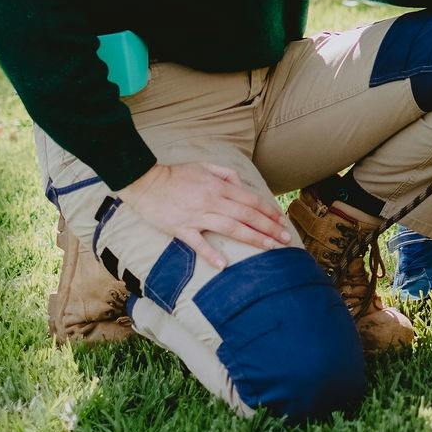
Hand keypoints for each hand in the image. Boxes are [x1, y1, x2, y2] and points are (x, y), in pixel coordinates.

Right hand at [119, 162, 296, 267]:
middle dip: (269, 227)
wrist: (146, 183)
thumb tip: (242, 185)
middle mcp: (212, 200)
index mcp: (218, 186)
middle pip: (246, 215)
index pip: (250, 199)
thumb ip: (226, 174)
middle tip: (286, 238)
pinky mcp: (181, 228)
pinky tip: (223, 265)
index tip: (282, 221)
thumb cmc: (176, 175)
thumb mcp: (204, 166)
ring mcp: (196, 215)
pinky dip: (210, 254)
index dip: (268, 211)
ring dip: (253, 238)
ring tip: (270, 247)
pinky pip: (198, 243)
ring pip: (230, 228)